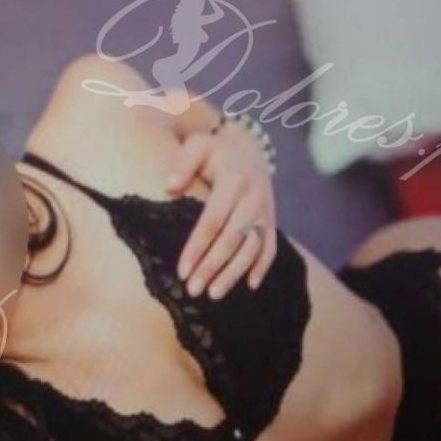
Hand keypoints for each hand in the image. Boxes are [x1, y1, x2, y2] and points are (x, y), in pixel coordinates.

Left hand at [164, 124, 276, 297]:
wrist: (247, 146)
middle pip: (232, 239)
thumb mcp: (197, 146)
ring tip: (214, 295)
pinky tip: (250, 286)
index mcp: (233, 180)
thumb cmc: (213, 151)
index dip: (197, 247)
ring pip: (252, 247)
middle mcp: (253, 197)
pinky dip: (262, 267)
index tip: (181, 270)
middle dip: (213, 267)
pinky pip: (270, 247)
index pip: (212, 220)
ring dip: (234, 273)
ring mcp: (265, 210)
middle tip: (193, 290)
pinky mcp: (271, 220)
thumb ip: (183, 163)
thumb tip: (169, 186)